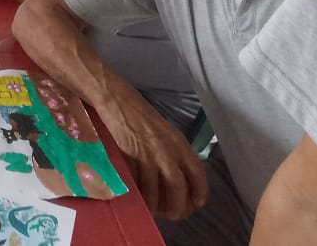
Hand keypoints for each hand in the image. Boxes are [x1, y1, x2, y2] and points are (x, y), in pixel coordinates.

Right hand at [100, 95, 207, 219]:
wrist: (117, 101)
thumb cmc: (140, 116)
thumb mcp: (165, 132)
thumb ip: (174, 152)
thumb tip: (178, 178)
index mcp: (180, 143)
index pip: (197, 173)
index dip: (199, 193)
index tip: (195, 204)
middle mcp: (167, 150)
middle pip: (178, 187)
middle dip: (177, 206)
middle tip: (173, 215)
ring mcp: (147, 154)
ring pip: (156, 189)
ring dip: (155, 204)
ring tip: (153, 210)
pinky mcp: (129, 156)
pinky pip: (136, 183)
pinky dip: (138, 194)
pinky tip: (138, 198)